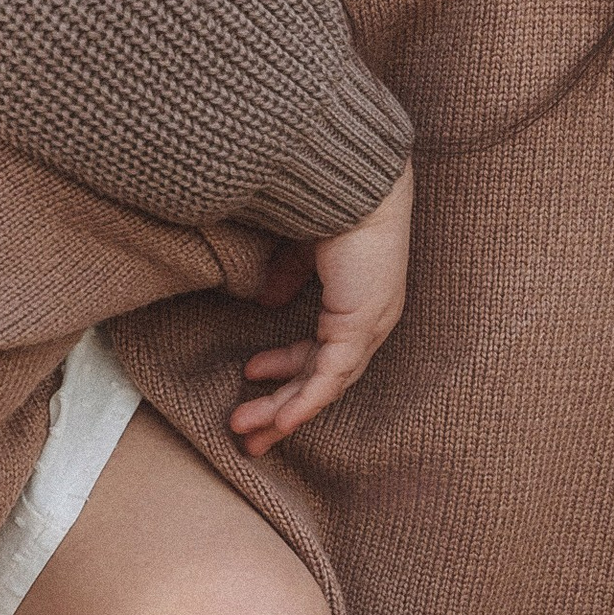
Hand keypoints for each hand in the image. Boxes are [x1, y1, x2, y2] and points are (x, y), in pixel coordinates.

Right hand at [230, 162, 411, 455]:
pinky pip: (331, 377)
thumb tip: (266, 299)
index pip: (321, 349)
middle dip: (280, 406)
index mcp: (358, 303)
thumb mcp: (300, 249)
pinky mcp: (361, 326)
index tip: (250, 374)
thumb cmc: (334, 205)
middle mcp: (369, 321)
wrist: (356, 182)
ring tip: (244, 430)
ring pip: (324, 385)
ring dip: (283, 410)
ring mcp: (369, 326)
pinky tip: (281, 423)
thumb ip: (287, 276)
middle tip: (248, 431)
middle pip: (322, 379)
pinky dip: (306, 402)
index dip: (286, 369)